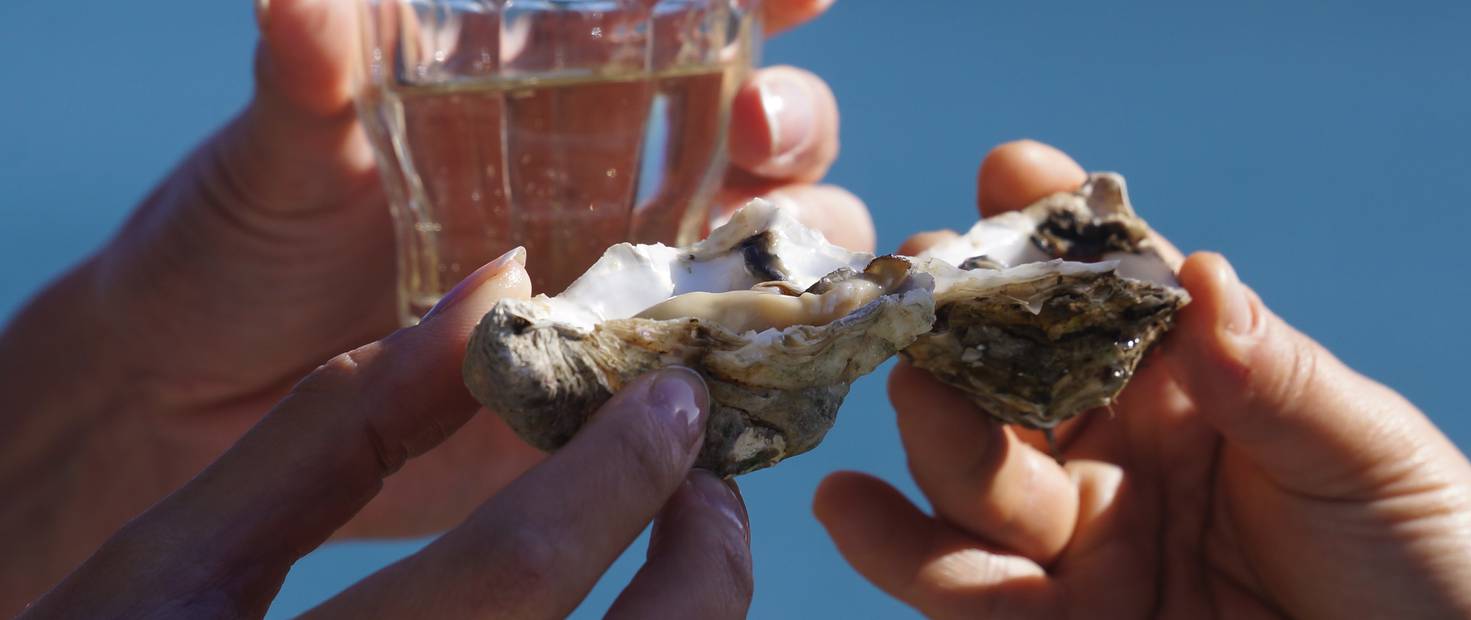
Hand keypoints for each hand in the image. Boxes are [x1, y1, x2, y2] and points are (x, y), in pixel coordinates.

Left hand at [0, 0, 853, 605]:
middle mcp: (614, 182)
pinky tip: (755, 373)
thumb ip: (308, 75)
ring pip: (775, 254)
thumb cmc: (242, 242)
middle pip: (771, 138)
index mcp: (550, 95)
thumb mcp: (278, 152)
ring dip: (799, 249)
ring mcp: (627, 290)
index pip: (683, 26)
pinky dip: (764, 375)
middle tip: (754, 128)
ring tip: (756, 265)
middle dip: (793, 119)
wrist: (198, 397)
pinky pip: (728, 380)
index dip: (757, 1)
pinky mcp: (619, 394)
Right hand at [22, 254, 751, 619]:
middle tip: (705, 482)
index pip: (520, 567)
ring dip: (690, 616)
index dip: (623, 471)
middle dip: (703, 565)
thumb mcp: (178, 558)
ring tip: (679, 548)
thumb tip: (490, 290)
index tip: (677, 397)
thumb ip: (335, 427)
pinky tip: (629, 610)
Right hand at [812, 142, 1470, 617]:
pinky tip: (850, 507)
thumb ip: (1273, 378)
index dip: (1059, 234)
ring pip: (977, 481)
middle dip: (970, 332)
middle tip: (929, 287)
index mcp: (1201, 390)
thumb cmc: (1438, 565)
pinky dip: (900, 551)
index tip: (1011, 171)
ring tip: (908, 387)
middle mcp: (1128, 457)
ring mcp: (1091, 547)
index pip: (1113, 297)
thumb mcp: (1370, 456)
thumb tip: (1202, 273)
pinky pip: (969, 593)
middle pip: (1020, 381)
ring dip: (933, 435)